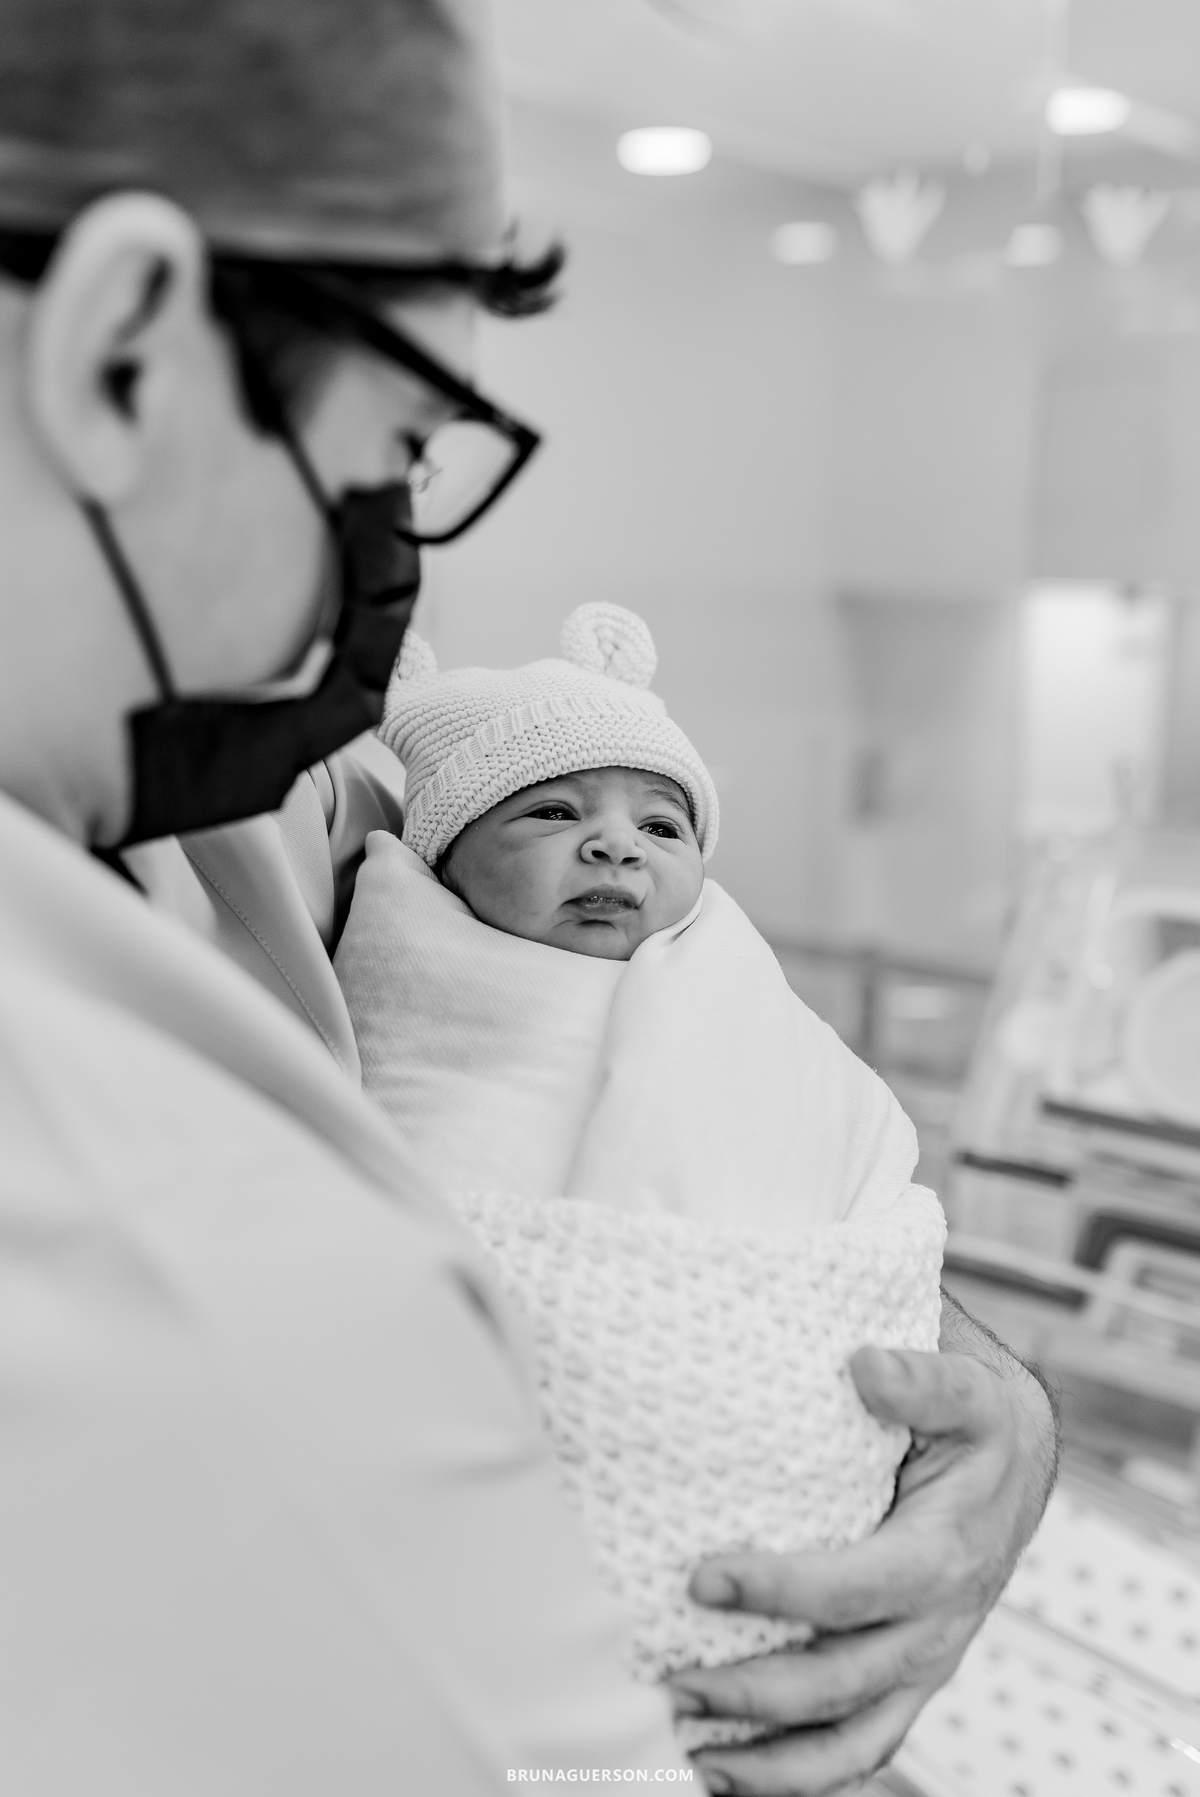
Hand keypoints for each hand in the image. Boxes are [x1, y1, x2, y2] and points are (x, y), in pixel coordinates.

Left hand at [669, 1325, 1057, 1795]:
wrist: (1017, 1461)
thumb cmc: (975, 1418)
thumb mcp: (965, 1386)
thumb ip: (920, 1379)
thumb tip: (864, 1366)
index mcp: (944, 1557)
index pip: (855, 1591)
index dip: (779, 1592)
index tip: (701, 1578)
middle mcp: (936, 1626)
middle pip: (840, 1683)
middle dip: (752, 1690)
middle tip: (669, 1680)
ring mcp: (922, 1664)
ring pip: (849, 1739)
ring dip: (768, 1761)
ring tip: (687, 1751)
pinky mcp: (905, 1680)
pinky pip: (856, 1748)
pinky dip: (797, 1777)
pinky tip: (726, 1773)